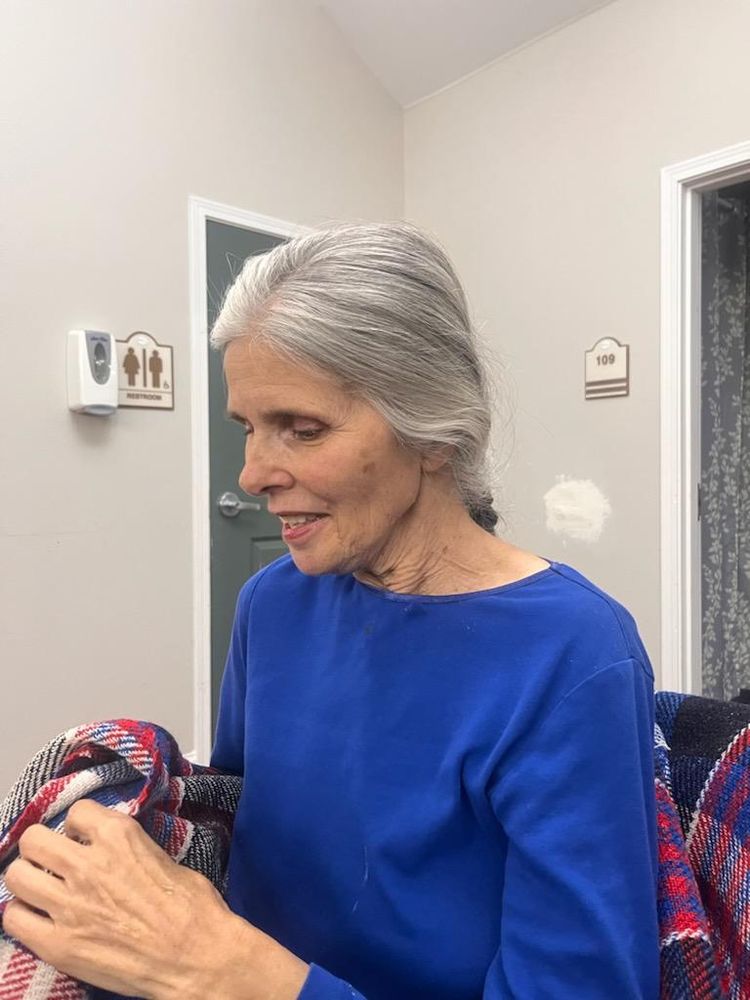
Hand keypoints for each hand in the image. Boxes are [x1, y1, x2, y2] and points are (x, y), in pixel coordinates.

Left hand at [2, 799, 235, 998]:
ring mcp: (69, 905)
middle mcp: (88, 864)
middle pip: (33, 840)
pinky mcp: (59, 944)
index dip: (78, 827)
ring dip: (28, 879)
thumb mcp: (165, 858)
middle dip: (41, 848)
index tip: (81, 839)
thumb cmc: (193, 909)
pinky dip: (22, 916)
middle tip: (53, 862)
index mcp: (119, 836)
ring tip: (42, 889)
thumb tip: (114, 852)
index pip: (76, 812)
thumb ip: (130, 849)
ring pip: (16, 876)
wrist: (197, 958)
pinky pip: (14, 919)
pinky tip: (39, 918)